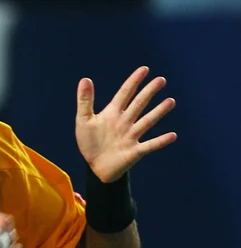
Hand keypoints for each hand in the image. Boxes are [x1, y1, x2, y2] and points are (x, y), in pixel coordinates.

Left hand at [75, 66, 176, 182]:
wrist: (95, 167)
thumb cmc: (90, 143)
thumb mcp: (83, 121)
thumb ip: (84, 101)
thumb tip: (85, 79)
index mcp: (113, 113)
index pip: (125, 93)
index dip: (133, 81)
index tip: (144, 69)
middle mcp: (125, 122)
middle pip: (139, 104)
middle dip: (149, 92)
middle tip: (161, 80)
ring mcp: (131, 137)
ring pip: (147, 122)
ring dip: (158, 112)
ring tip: (170, 102)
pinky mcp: (135, 152)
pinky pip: (150, 145)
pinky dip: (160, 141)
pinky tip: (172, 135)